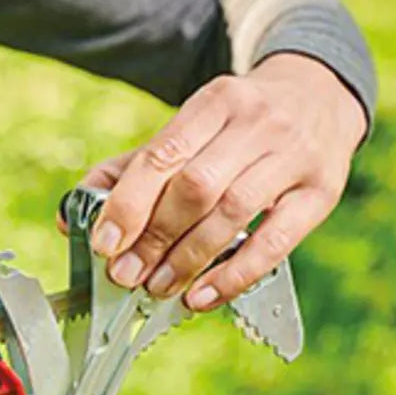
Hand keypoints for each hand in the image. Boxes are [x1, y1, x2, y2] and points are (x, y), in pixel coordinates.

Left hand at [71, 53, 366, 310]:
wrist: (321, 97)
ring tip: (158, 288)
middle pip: (196, 187)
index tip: (105, 244)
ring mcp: (294, 156)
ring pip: (233, 213)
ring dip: (188, 259)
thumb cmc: (238, 126)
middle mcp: (257, 123)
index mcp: (215, 102)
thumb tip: (73, 216)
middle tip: (126, 275)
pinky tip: (202, 296)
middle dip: (155, 237)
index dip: (129, 204)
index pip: (163, 156)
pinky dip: (234, 275)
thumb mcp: (192, 128)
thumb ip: (133, 169)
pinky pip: (276, 243)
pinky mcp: (321, 192)